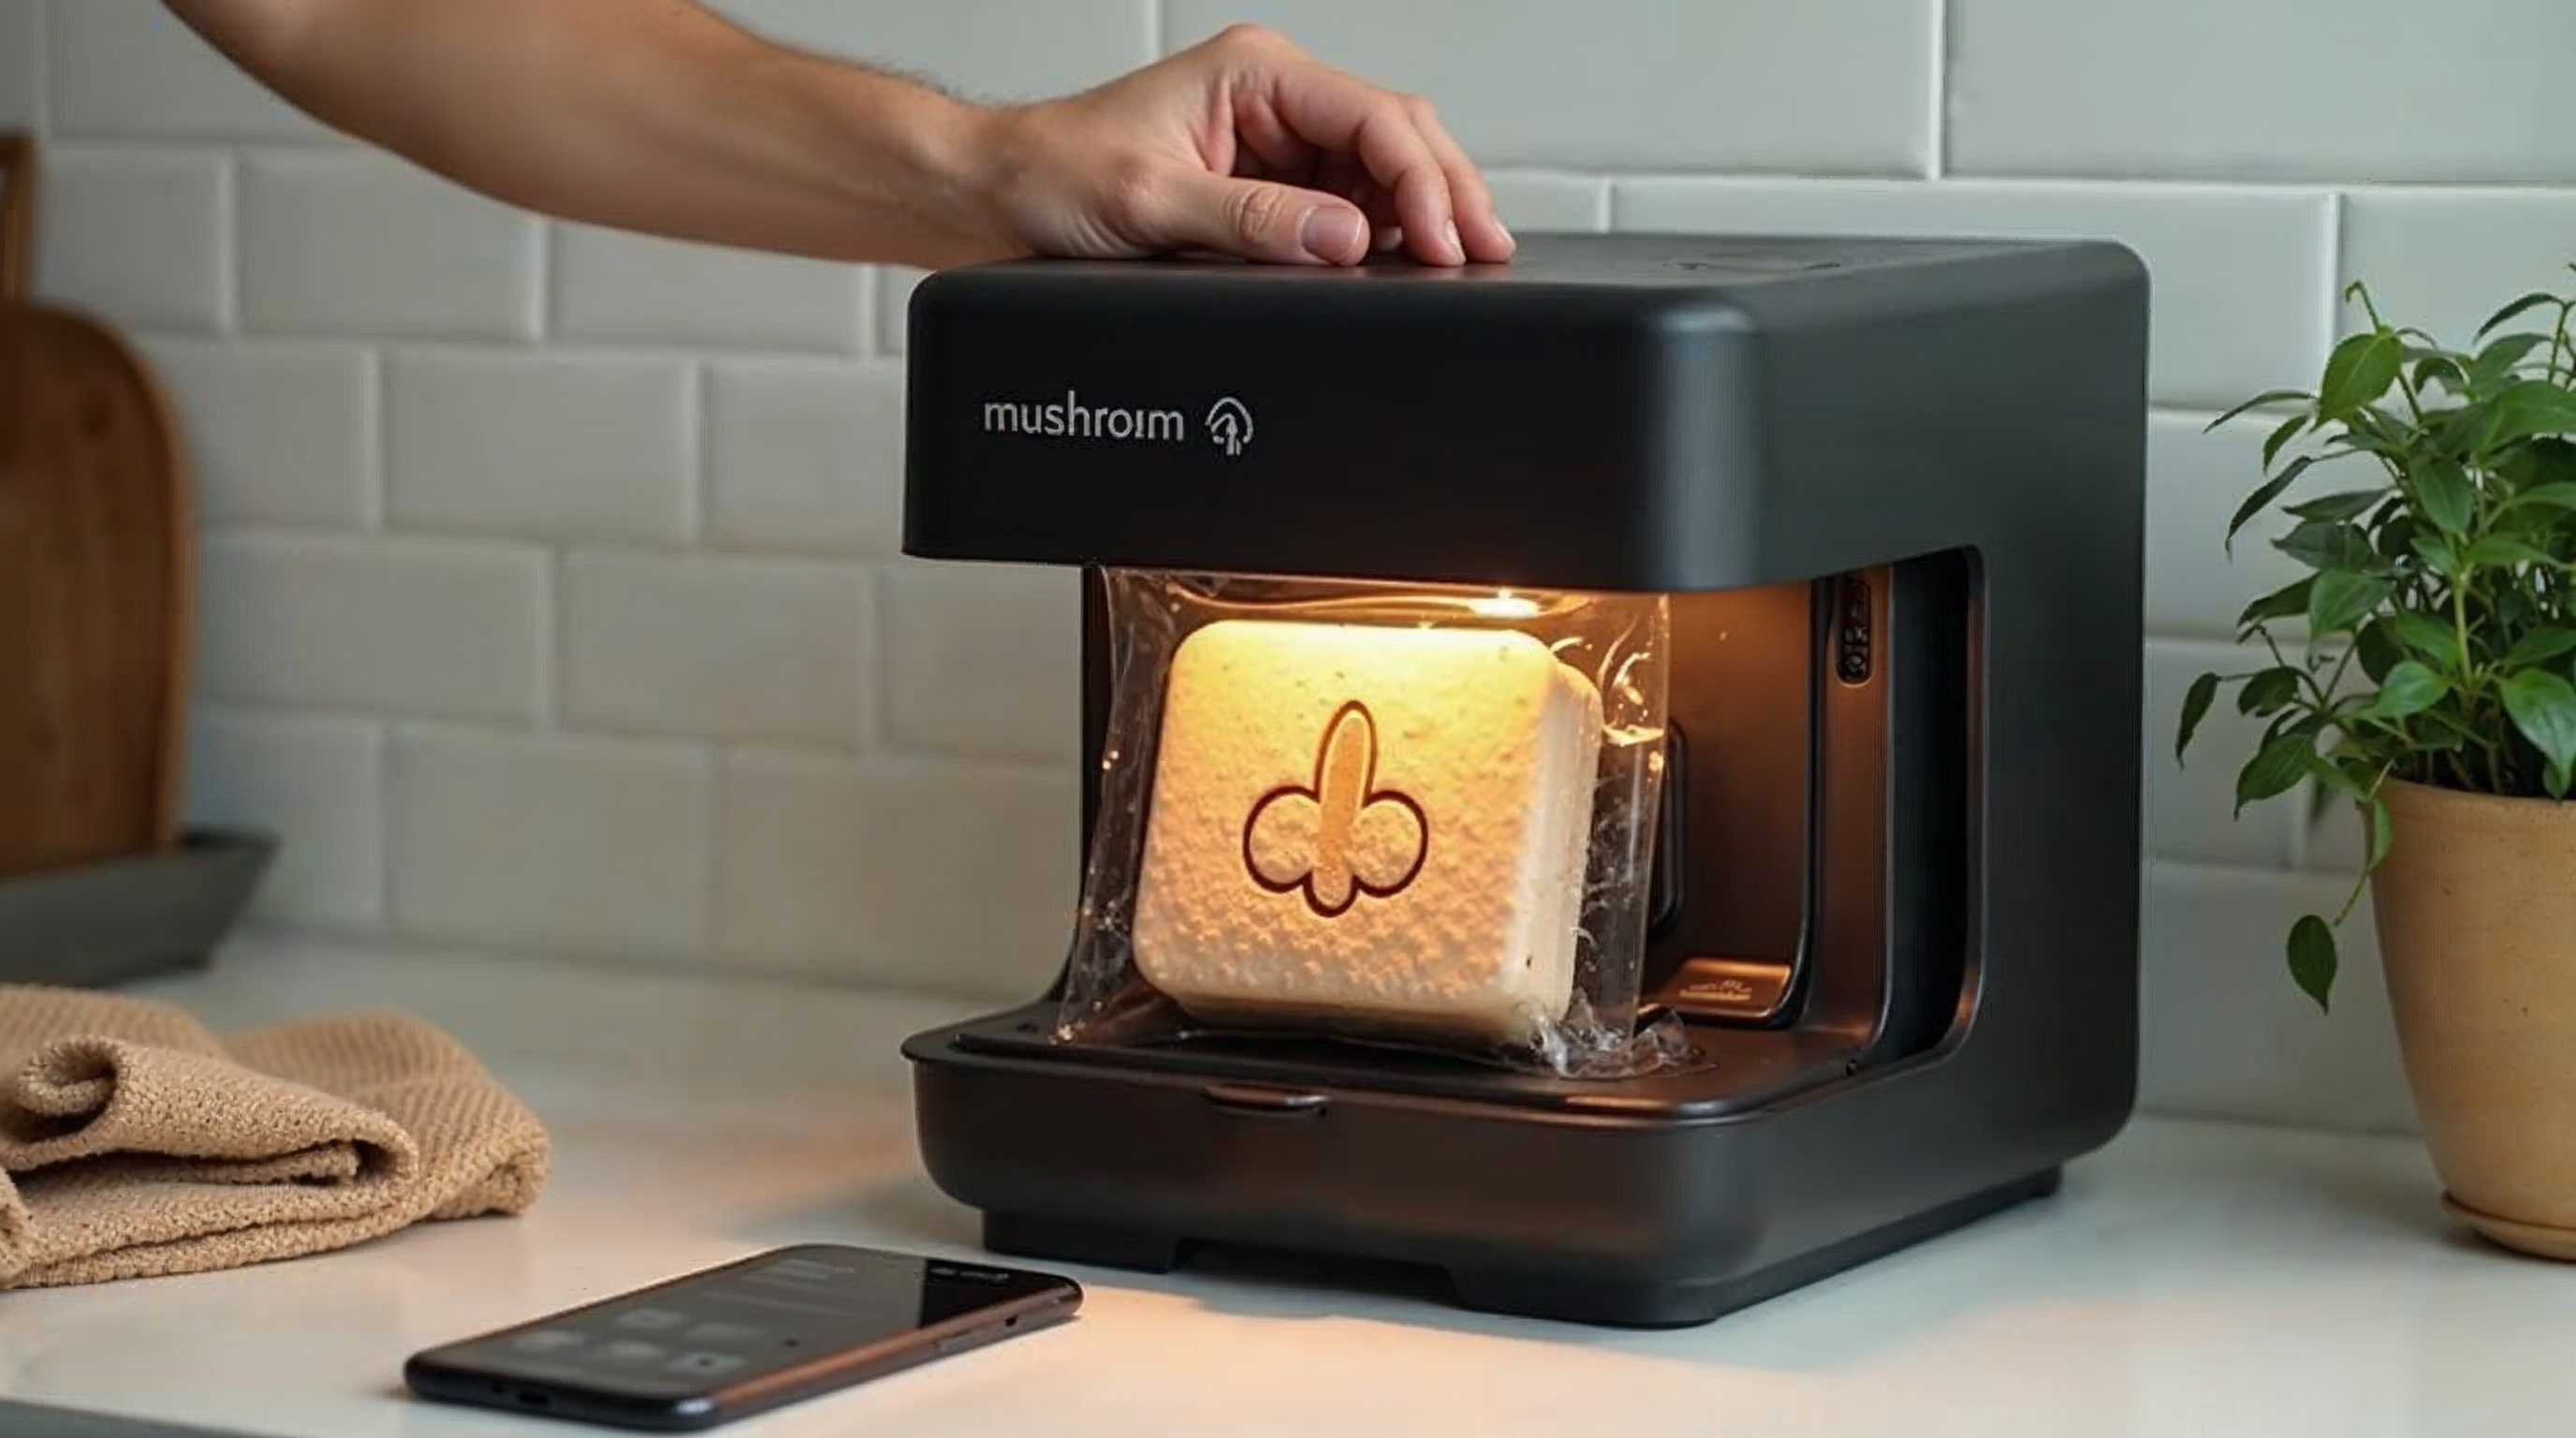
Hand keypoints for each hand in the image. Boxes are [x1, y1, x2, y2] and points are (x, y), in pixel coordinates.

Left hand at [971, 24, 1514, 267]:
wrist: (998, 196)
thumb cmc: (1055, 176)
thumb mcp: (1152, 203)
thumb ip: (1254, 223)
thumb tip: (1345, 241)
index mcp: (1254, 73)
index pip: (1375, 117)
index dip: (1424, 181)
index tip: (1448, 239)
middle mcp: (1273, 97)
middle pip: (1398, 136)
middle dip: (1447, 193)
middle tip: (1486, 253)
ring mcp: (1275, 139)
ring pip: (1383, 171)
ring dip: (1422, 216)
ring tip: (1458, 265)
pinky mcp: (1267, 183)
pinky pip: (1348, 205)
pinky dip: (1383, 237)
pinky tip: (1403, 267)